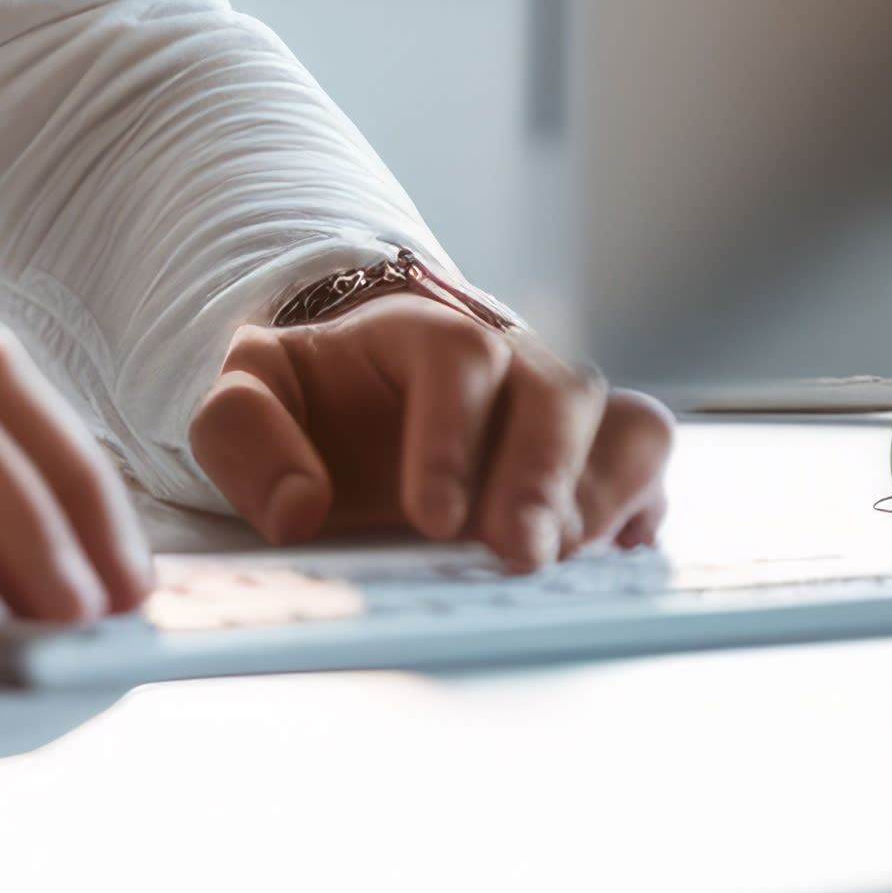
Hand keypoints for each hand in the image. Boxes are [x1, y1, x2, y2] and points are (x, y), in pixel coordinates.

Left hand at [185, 293, 671, 567]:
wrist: (354, 405)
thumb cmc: (310, 406)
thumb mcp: (248, 402)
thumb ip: (244, 435)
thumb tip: (297, 509)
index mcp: (420, 332)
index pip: (459, 357)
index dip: (453, 437)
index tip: (432, 518)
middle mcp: (511, 360)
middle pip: (560, 390)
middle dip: (542, 477)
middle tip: (516, 554)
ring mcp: (563, 408)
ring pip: (624, 424)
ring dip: (602, 495)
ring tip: (561, 560)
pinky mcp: (598, 455)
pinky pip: (648, 463)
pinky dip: (640, 506)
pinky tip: (610, 555)